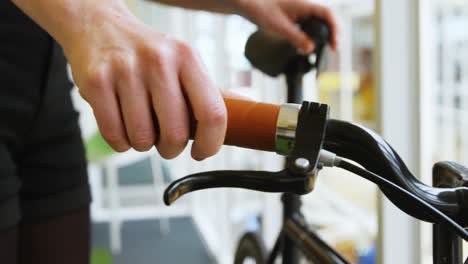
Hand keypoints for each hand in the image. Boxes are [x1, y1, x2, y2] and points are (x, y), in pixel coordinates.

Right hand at [64, 3, 226, 159]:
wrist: (98, 24)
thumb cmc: (148, 52)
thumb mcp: (183, 62)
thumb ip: (210, 91)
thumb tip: (247, 111)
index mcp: (187, 57)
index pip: (212, 113)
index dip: (211, 143)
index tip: (202, 152)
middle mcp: (159, 60)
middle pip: (176, 133)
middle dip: (171, 148)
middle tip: (165, 141)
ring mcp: (125, 70)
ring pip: (143, 139)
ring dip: (143, 144)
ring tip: (140, 126)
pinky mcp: (96, 81)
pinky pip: (115, 136)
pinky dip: (120, 142)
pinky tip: (122, 125)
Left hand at [236, 0, 337, 52]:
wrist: (249, 5)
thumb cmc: (262, 11)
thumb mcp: (280, 27)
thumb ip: (296, 37)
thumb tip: (310, 49)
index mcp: (304, 6)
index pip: (327, 14)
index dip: (334, 29)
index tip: (334, 44)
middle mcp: (304, 7)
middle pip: (326, 19)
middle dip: (332, 33)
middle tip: (334, 48)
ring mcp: (299, 12)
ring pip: (317, 22)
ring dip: (323, 34)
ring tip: (326, 48)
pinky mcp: (293, 17)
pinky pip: (308, 25)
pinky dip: (312, 35)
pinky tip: (308, 45)